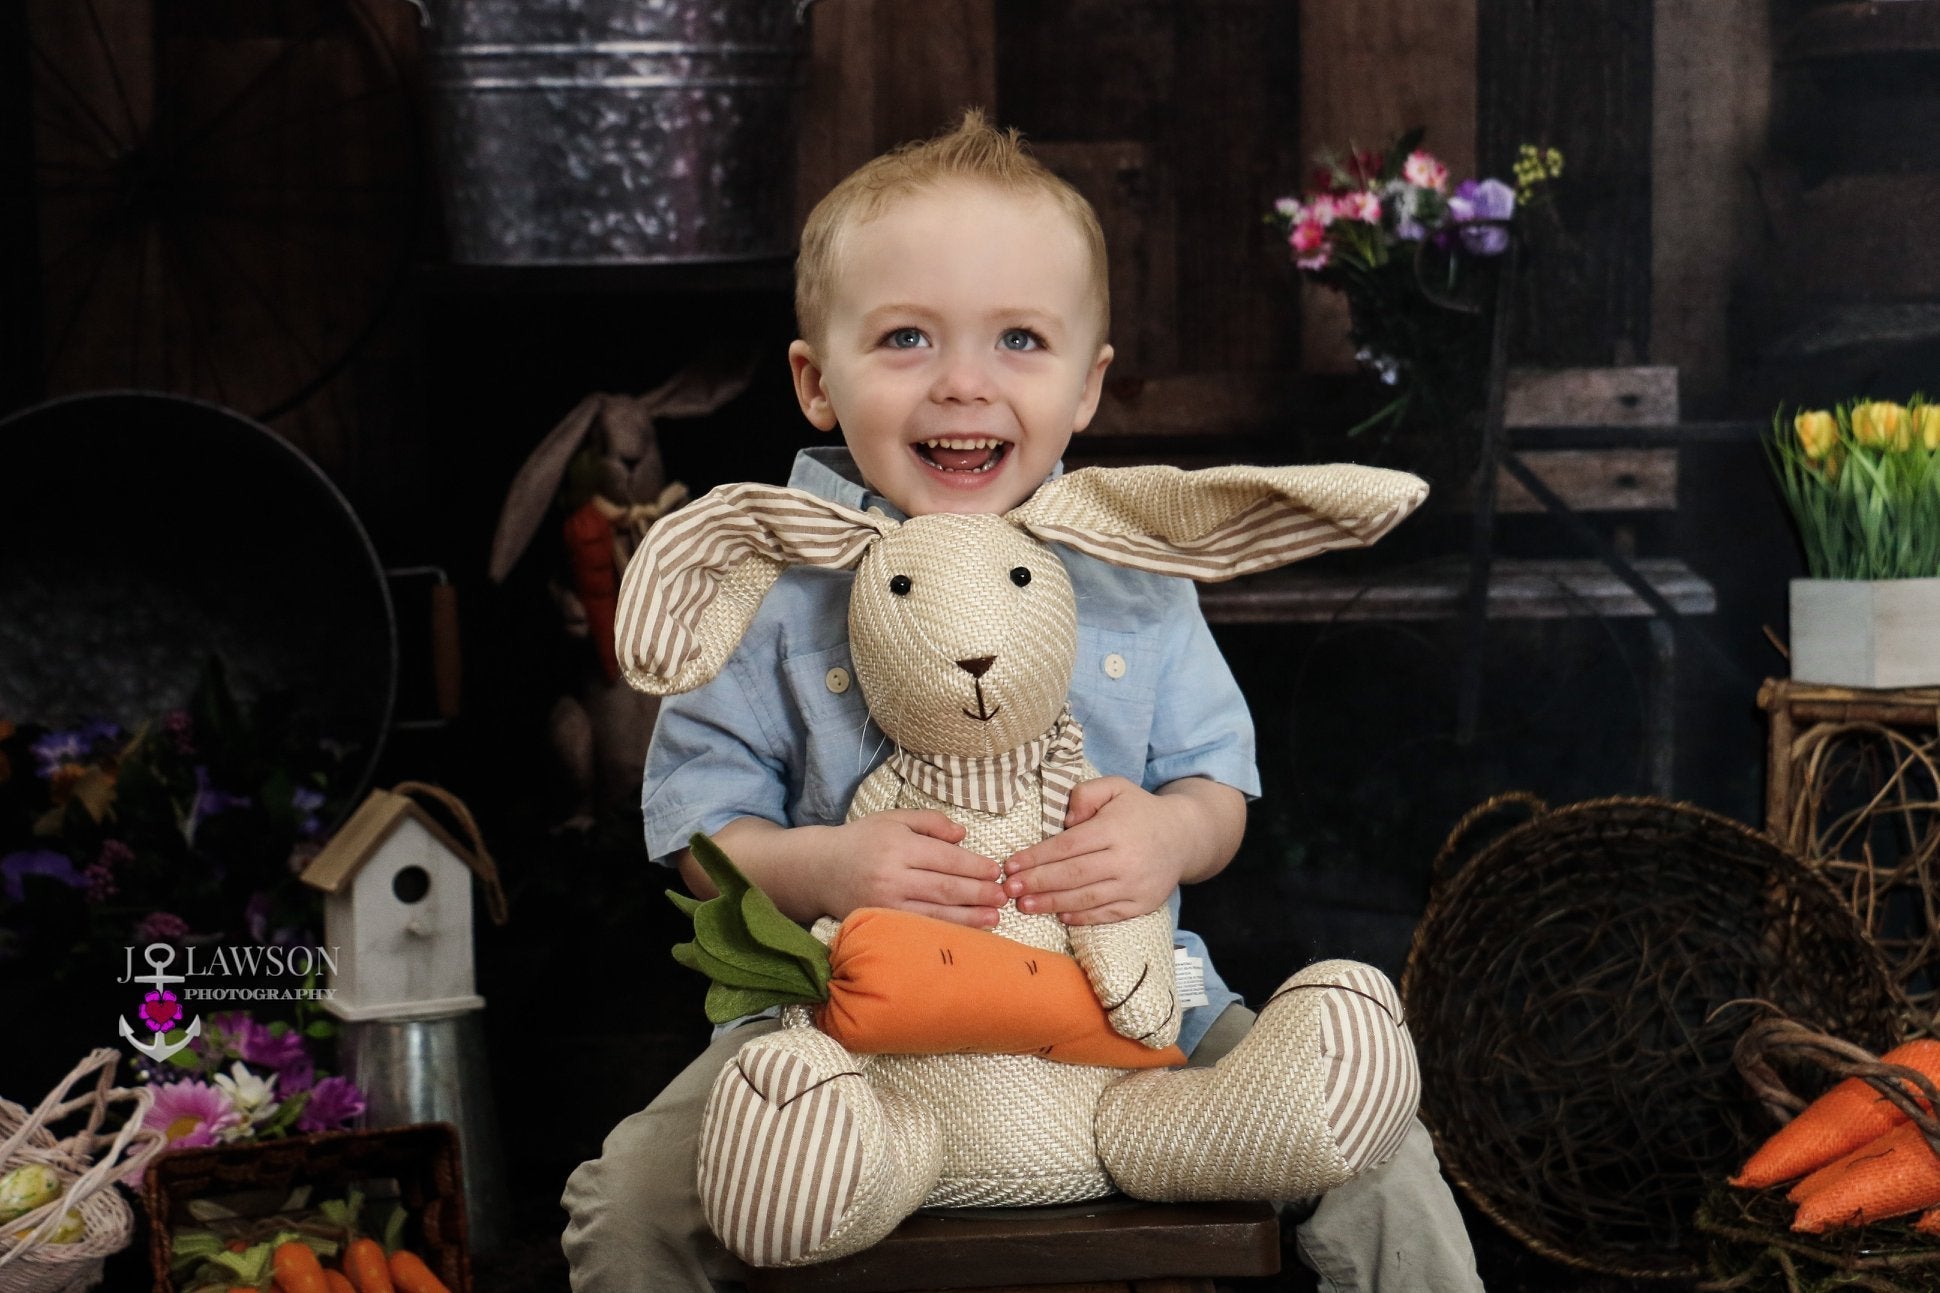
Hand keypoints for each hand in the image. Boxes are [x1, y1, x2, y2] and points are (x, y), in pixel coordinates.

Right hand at [697, 812, 1004, 929]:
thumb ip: (930, 823)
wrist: (818, 869)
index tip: (996, 871)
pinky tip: (964, 932)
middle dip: (978, 893)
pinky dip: (944, 930)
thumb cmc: (861, 840)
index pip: (946, 858)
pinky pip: (918, 927)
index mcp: (898, 845)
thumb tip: (963, 835)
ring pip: (935, 912)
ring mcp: (884, 902)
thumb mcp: (893, 819)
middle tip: (1003, 896)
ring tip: (994, 918)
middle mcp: (891, 875)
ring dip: (969, 917)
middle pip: (945, 887)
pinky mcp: (879, 921)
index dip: (974, 866)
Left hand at [1001, 777, 1193, 925]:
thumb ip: (1086, 795)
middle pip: (1072, 875)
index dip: (1036, 857)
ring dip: (1052, 904)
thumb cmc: (1140, 810)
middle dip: (1037, 883)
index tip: (1011, 865)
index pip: (1067, 846)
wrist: (1185, 836)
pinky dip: (1081, 917)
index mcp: (1114, 829)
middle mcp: (1125, 860)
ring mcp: (1135, 886)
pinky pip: (1106, 914)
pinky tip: (1060, 915)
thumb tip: (1064, 822)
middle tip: (1009, 890)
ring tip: (1025, 906)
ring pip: (1086, 898)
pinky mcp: (1142, 904)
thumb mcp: (1115, 787)